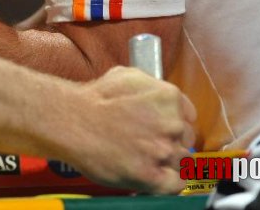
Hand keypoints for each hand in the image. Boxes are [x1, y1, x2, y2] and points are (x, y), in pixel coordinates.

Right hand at [64, 67, 195, 193]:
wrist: (72, 120)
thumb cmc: (94, 98)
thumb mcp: (128, 76)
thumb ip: (152, 87)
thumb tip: (161, 98)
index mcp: (169, 98)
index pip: (188, 117)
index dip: (175, 124)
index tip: (165, 130)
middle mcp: (172, 124)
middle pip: (186, 140)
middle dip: (171, 142)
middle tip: (150, 144)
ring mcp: (163, 151)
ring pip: (182, 162)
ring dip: (169, 162)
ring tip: (148, 160)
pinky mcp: (152, 175)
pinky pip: (176, 184)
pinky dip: (169, 183)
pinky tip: (155, 176)